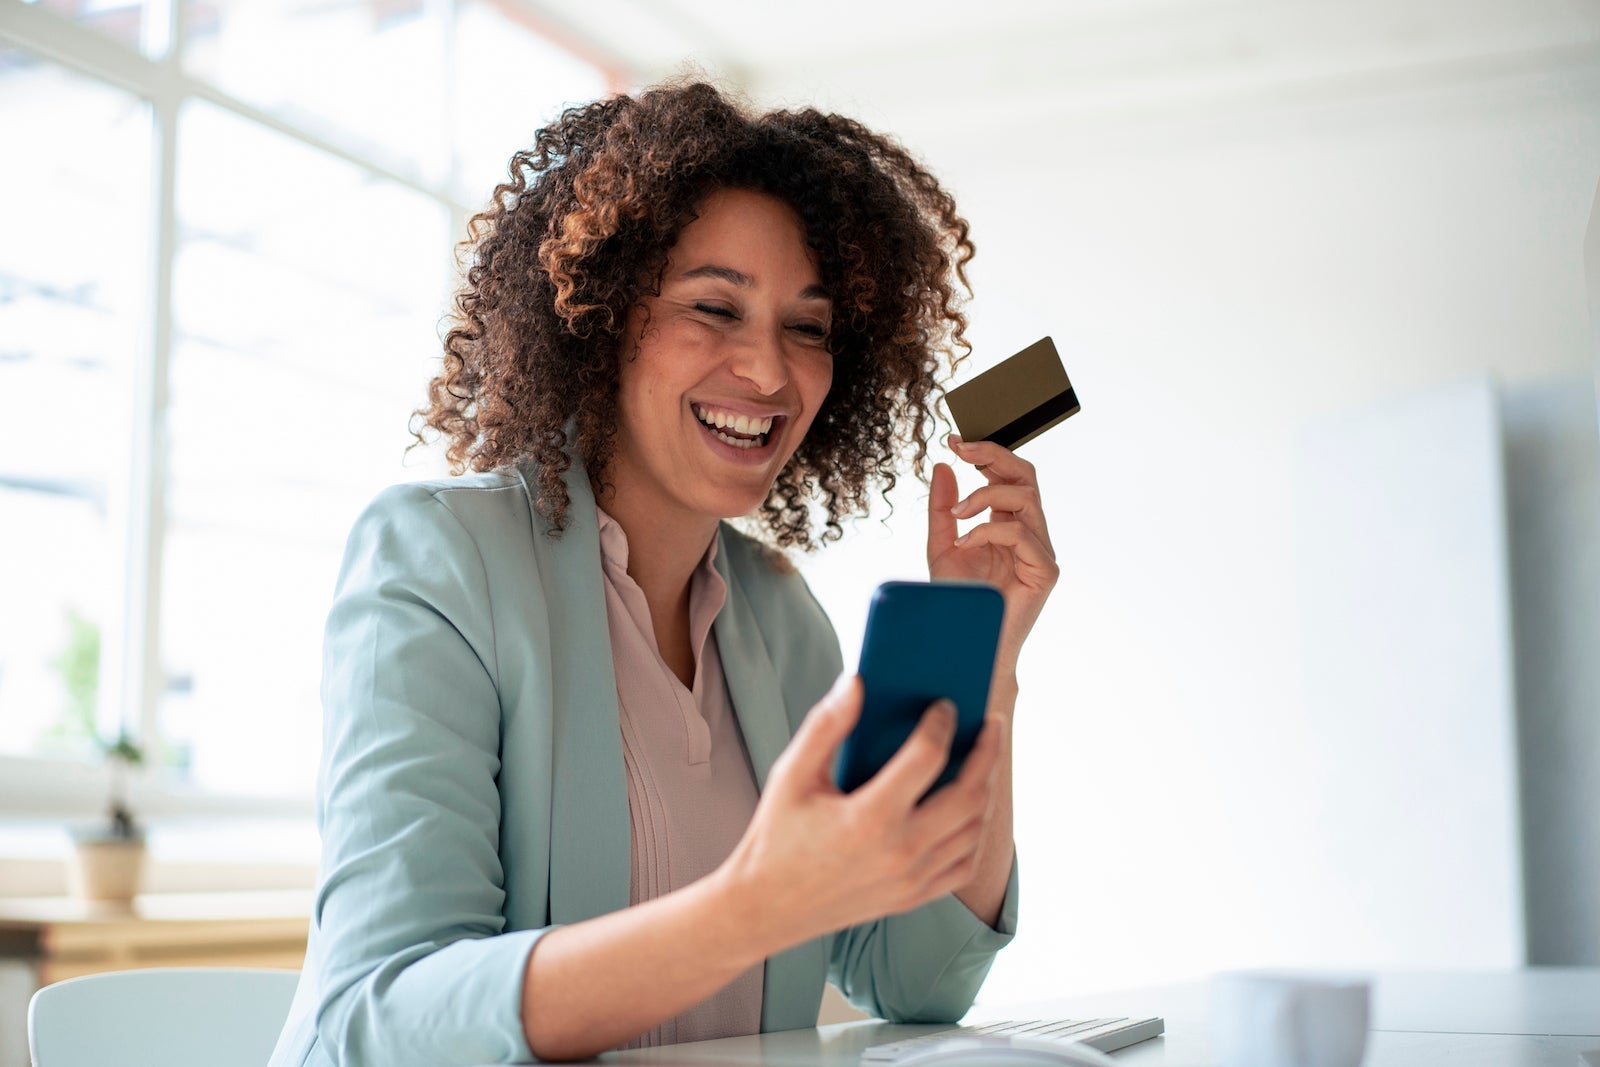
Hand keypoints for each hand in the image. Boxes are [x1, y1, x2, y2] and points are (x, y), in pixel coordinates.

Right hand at [720, 674, 1005, 947]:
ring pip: (974, 829)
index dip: (941, 724)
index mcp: (869, 818)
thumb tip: (855, 681)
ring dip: (984, 791)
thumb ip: (826, 725)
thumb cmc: (776, 836)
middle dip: (987, 753)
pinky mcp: (914, 897)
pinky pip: (964, 864)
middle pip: (969, 795)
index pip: (926, 758)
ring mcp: (912, 879)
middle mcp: (900, 851)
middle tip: (991, 725)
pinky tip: (968, 810)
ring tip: (981, 761)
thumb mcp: (791, 774)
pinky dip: (974, 833)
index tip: (945, 706)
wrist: (767, 908)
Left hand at [927, 436, 1059, 678]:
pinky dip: (989, 530)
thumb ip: (942, 509)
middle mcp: (1030, 533)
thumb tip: (943, 466)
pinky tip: (966, 542)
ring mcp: (1041, 551)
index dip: (985, 452)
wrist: (965, 644)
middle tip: (961, 449)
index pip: (1008, 475)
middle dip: (993, 455)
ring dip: (985, 496)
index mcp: (1009, 523)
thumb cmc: (958, 601)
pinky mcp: (1045, 571)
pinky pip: (1022, 534)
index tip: (953, 441)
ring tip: (957, 513)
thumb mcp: (941, 545)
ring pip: (1025, 498)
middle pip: (1025, 475)